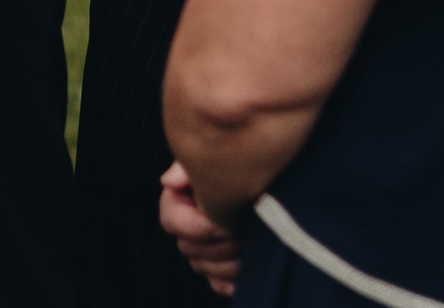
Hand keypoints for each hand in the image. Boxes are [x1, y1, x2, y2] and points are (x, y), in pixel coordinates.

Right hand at [158, 162, 241, 295]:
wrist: (275, 185)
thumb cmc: (244, 166)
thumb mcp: (219, 159)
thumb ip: (191, 167)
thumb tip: (168, 181)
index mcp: (183, 200)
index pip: (170, 220)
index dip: (193, 226)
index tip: (222, 224)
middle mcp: (190, 228)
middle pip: (188, 248)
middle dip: (219, 245)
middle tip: (244, 232)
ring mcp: (206, 252)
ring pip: (203, 268)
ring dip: (229, 263)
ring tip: (250, 247)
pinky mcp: (224, 270)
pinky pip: (218, 285)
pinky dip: (230, 282)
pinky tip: (246, 271)